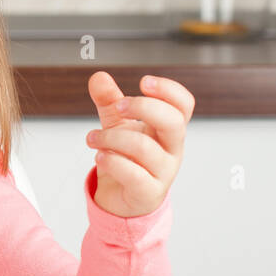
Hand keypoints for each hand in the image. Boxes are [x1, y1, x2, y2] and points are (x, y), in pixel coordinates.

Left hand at [84, 70, 194, 217]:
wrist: (121, 198)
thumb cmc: (127, 157)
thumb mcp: (117, 125)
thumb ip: (109, 101)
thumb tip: (98, 77)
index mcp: (167, 128)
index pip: (183, 105)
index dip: (169, 90)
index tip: (143, 81)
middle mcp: (171, 149)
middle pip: (173, 122)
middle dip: (143, 108)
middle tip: (117, 107)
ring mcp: (163, 172)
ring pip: (144, 147)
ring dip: (111, 137)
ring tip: (92, 138)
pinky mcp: (148, 192)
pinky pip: (133, 175)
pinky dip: (112, 162)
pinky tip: (100, 156)